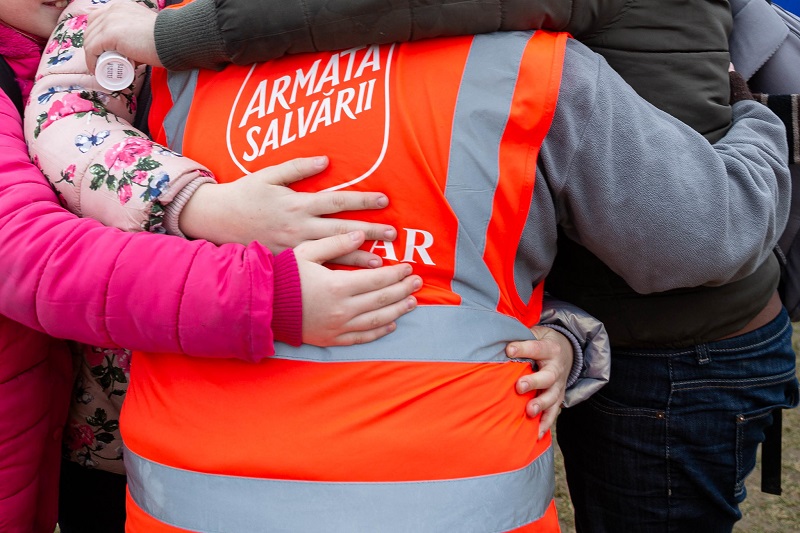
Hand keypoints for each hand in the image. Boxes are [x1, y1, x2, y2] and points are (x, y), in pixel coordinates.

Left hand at [84, 0, 160, 71]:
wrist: (173, 40)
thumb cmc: (165, 40)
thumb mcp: (144, 31)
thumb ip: (135, 36)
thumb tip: (130, 55)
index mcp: (121, 7)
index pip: (98, 19)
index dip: (95, 36)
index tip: (99, 51)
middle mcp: (113, 10)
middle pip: (91, 28)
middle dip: (91, 46)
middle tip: (98, 62)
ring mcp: (110, 21)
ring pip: (90, 40)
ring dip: (91, 56)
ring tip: (98, 68)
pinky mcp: (110, 34)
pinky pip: (92, 49)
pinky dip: (91, 61)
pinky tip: (96, 69)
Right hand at [180, 156, 398, 266]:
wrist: (216, 221)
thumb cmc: (244, 195)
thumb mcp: (268, 175)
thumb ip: (298, 168)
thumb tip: (326, 160)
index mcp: (297, 203)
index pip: (337, 200)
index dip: (362, 199)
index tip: (384, 200)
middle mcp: (299, 227)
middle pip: (342, 229)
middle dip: (370, 231)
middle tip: (394, 234)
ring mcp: (294, 247)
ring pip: (333, 254)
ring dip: (360, 258)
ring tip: (384, 262)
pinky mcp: (288, 261)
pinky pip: (317, 269)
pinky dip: (338, 274)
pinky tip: (356, 281)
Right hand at [295, 231, 421, 345]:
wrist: (264, 304)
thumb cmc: (284, 275)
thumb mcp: (306, 251)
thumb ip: (335, 243)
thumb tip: (361, 235)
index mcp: (338, 285)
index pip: (378, 279)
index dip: (397, 274)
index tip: (408, 267)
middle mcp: (343, 309)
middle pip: (382, 299)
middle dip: (403, 290)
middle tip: (418, 283)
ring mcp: (338, 326)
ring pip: (377, 320)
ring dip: (398, 310)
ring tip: (412, 302)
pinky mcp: (332, 339)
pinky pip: (362, 337)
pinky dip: (379, 332)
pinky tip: (391, 324)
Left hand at [506, 326, 573, 437]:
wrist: (568, 351)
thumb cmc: (543, 342)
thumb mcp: (537, 333)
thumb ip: (520, 336)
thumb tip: (497, 337)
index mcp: (550, 349)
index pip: (537, 348)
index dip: (523, 349)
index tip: (509, 350)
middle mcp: (556, 368)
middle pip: (548, 376)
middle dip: (534, 382)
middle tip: (519, 386)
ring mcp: (558, 385)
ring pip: (552, 396)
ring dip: (541, 405)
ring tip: (529, 411)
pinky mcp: (558, 398)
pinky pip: (554, 412)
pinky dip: (546, 423)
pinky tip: (537, 434)